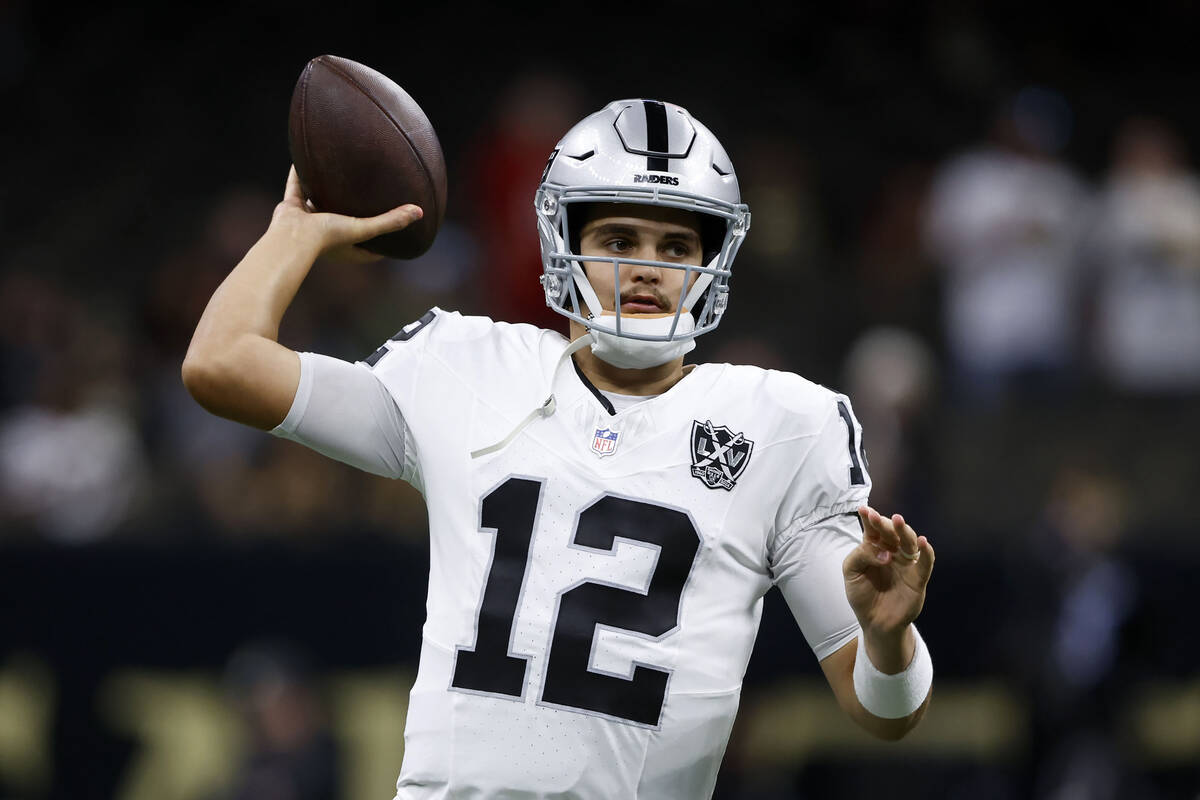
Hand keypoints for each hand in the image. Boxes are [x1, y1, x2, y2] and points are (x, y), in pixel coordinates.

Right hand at [269, 165, 422, 262]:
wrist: (291, 238)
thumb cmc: (328, 238)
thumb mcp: (365, 228)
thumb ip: (390, 221)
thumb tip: (419, 212)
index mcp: (346, 247)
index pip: (370, 247)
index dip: (384, 241)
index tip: (396, 233)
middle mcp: (328, 235)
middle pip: (347, 222)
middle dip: (356, 213)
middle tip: (370, 200)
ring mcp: (309, 222)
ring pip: (320, 202)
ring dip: (327, 191)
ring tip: (339, 177)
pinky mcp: (292, 208)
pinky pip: (297, 187)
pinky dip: (299, 174)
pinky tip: (304, 159)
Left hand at [842, 506, 934, 638]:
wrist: (875, 622)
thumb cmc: (862, 594)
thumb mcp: (851, 572)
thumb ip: (860, 556)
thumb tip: (884, 553)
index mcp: (874, 548)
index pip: (873, 530)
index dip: (870, 519)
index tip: (864, 510)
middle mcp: (892, 552)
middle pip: (892, 533)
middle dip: (885, 523)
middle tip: (877, 517)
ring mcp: (906, 564)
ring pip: (909, 542)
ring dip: (905, 531)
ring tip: (898, 521)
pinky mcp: (918, 578)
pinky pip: (926, 563)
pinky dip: (927, 552)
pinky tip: (923, 542)